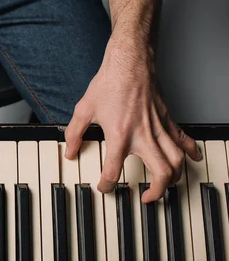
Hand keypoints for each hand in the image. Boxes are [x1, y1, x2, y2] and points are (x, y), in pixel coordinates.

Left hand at [64, 39, 201, 202]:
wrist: (130, 61)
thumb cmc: (108, 83)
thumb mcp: (83, 110)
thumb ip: (74, 134)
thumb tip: (70, 152)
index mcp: (120, 135)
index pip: (113, 171)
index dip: (106, 185)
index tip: (103, 187)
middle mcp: (143, 135)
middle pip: (161, 173)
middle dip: (156, 192)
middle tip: (146, 198)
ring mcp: (158, 128)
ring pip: (176, 160)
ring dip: (174, 178)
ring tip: (165, 186)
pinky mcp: (167, 119)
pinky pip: (183, 139)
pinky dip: (190, 151)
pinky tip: (191, 160)